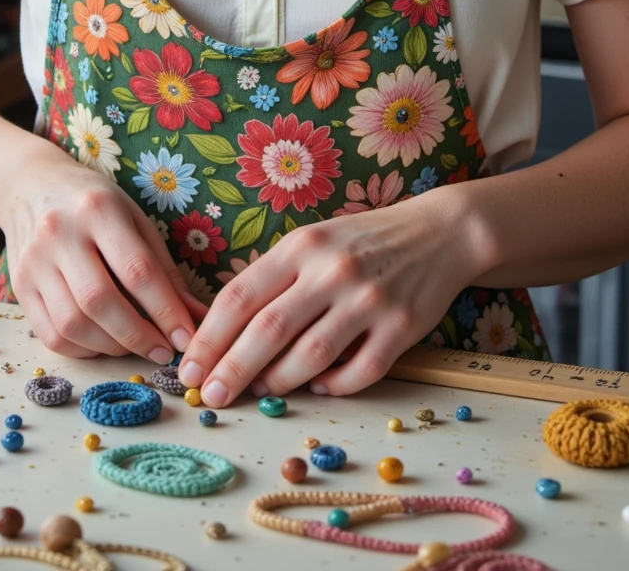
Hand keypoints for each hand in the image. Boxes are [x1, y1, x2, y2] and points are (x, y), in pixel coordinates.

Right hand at [0, 138, 208, 362]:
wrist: (30, 185)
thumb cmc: (93, 202)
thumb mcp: (134, 218)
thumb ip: (165, 269)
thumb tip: (198, 316)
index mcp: (98, 209)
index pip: (136, 270)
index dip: (165, 310)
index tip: (186, 338)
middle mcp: (60, 234)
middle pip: (100, 300)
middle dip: (137, 336)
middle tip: (163, 352)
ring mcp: (34, 261)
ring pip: (72, 324)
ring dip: (110, 347)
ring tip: (134, 346)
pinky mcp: (19, 286)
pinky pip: (50, 334)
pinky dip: (81, 349)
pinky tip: (102, 343)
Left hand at [176, 185, 478, 405]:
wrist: (439, 232)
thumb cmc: (363, 241)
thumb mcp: (314, 241)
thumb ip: (275, 279)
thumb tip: (228, 334)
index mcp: (302, 245)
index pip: (241, 295)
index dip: (209, 336)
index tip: (190, 366)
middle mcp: (332, 271)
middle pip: (268, 330)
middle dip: (232, 369)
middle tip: (210, 395)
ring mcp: (369, 301)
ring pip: (310, 357)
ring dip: (278, 382)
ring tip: (260, 392)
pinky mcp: (401, 329)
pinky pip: (358, 372)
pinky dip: (332, 387)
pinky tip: (318, 387)